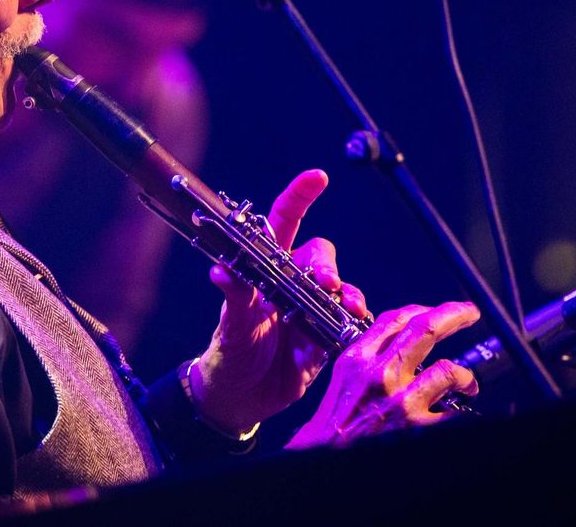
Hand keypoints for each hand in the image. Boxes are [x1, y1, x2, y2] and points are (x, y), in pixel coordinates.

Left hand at [187, 169, 369, 435]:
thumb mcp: (230, 327)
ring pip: (340, 285)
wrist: (241, 398)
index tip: (317, 177)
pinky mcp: (326, 334)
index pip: (283, 223)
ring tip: (346, 303)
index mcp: (264, 271)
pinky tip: (354, 321)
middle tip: (324, 281)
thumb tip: (220, 272)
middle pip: (319, 254)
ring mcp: (311, 307)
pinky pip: (349, 318)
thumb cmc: (229, 354)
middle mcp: (290, 283)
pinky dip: (356, 317)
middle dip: (326, 262)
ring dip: (347, 290)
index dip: (299, 197)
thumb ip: (233, 299)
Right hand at [285, 301, 481, 449]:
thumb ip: (368, 358)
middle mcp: (380, 373)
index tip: (434, 311)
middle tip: (469, 313)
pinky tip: (461, 412)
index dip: (422, 309)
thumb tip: (397, 343)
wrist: (326, 454)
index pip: (395, 319)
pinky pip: (453, 412)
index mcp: (359, 358)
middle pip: (425, 329)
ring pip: (448, 370)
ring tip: (468, 382)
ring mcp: (401, 400)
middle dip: (454, 315)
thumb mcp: (343, 377)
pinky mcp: (417, 427)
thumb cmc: (334, 422)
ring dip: (465, 375)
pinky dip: (462, 411)